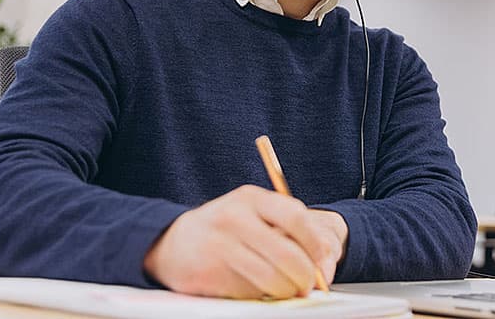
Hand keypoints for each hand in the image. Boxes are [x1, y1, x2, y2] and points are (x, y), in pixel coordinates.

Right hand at [143, 185, 347, 298]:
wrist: (172, 242)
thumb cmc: (225, 228)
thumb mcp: (250, 213)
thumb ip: (283, 229)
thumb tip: (322, 262)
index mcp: (250, 198)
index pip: (295, 217)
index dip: (314, 242)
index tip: (321, 258)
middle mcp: (233, 218)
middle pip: (285, 254)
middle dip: (305, 276)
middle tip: (309, 285)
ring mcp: (218, 246)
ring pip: (270, 278)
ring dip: (285, 291)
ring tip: (286, 289)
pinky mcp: (208, 274)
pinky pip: (248, 292)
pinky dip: (260, 295)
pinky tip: (255, 287)